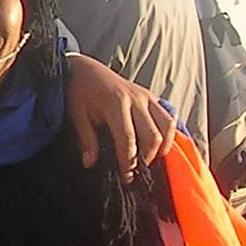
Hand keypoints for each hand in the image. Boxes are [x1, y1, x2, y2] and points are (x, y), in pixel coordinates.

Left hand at [62, 54, 176, 179]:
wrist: (85, 68)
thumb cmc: (79, 91)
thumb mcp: (76, 114)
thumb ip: (85, 139)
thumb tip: (90, 163)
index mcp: (116, 103)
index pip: (128, 139)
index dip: (128, 161)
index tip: (126, 177)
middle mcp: (137, 99)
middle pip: (153, 137)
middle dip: (146, 158)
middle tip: (136, 172)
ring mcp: (147, 96)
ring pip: (167, 127)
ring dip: (162, 147)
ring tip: (148, 161)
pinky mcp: (152, 96)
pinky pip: (169, 117)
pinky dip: (169, 134)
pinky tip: (159, 146)